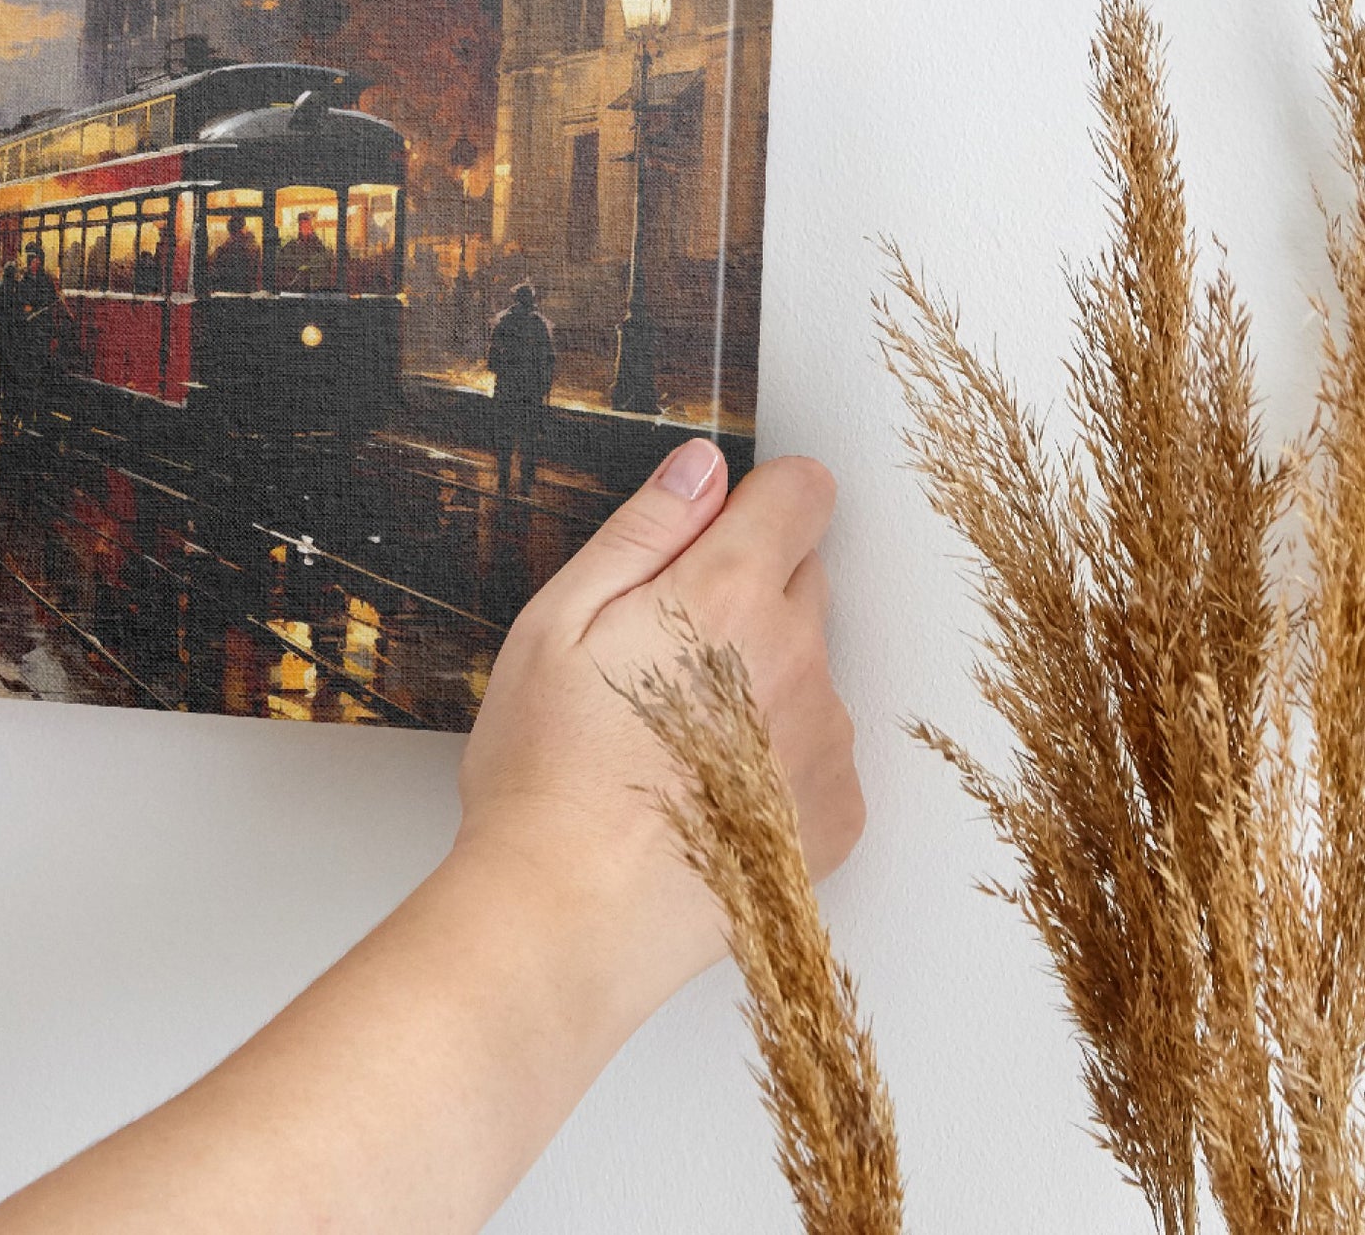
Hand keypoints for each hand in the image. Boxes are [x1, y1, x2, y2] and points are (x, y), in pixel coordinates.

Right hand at [455, 441, 863, 1024]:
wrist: (570, 917)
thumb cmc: (547, 771)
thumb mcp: (558, 621)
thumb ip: (644, 530)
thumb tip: (703, 466)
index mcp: (730, 594)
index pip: (802, 492)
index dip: (755, 499)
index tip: (710, 534)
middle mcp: (800, 658)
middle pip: (804, 577)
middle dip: (746, 590)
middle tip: (659, 652)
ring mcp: (826, 741)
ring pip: (808, 666)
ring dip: (761, 678)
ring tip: (671, 737)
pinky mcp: (837, 814)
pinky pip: (818, 749)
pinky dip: (775, 757)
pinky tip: (704, 790)